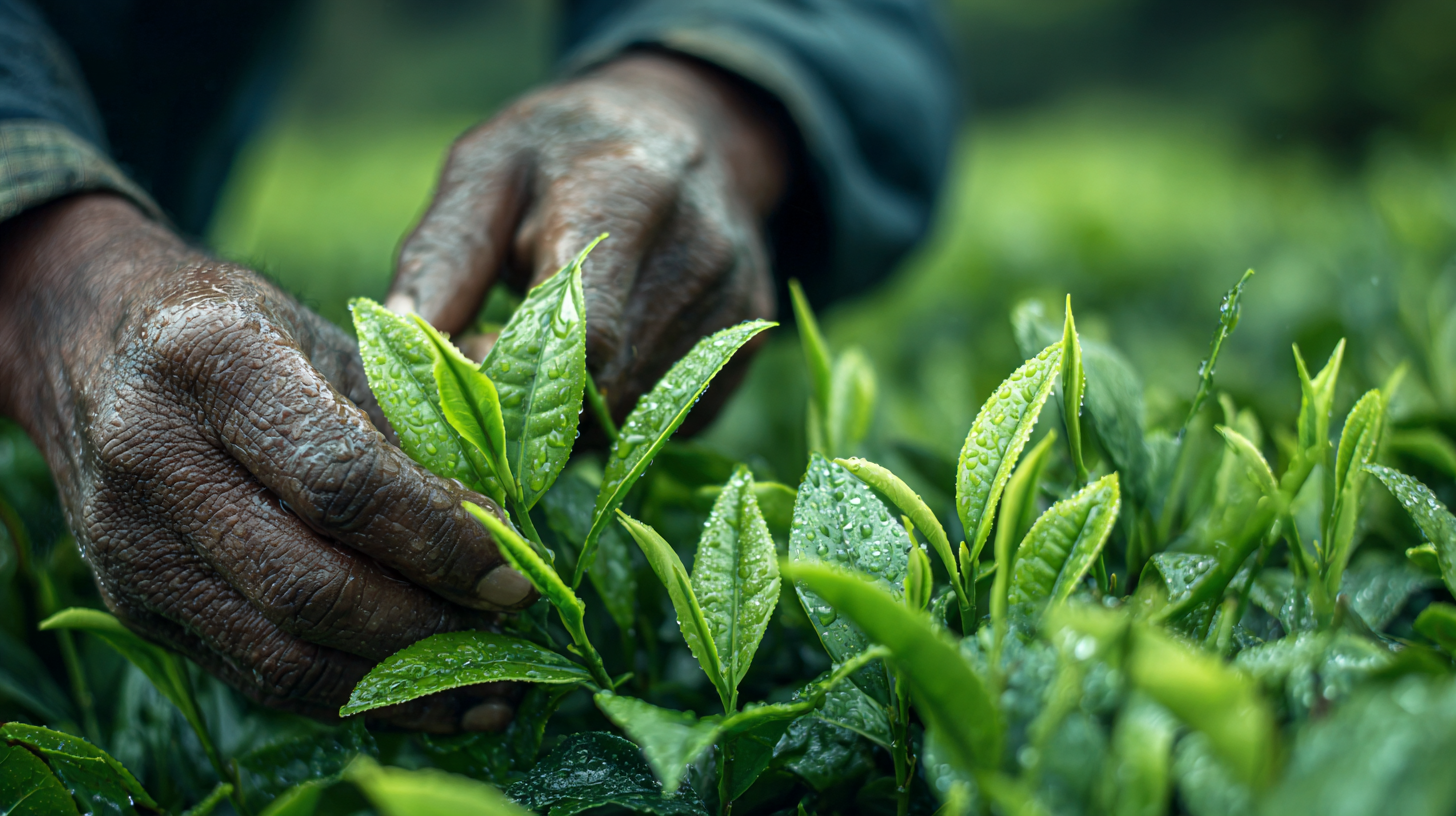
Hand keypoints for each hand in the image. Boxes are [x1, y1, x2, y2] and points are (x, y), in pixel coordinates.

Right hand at [0, 194, 532, 730]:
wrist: (91, 342)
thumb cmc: (240, 330)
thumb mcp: (327, 337)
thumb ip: (411, 421)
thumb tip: (507, 527)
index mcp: (212, 361)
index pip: (340, 479)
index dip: (439, 536)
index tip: (514, 565)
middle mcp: (153, 456)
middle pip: (309, 583)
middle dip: (429, 621)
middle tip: (512, 624)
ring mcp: (130, 543)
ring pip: (281, 652)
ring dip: (400, 683)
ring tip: (490, 681)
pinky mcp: (131, 605)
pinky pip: (257, 675)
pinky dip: (351, 698)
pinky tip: (426, 697)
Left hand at [388, 51, 785, 417]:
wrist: (685, 129)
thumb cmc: (563, 152)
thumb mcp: (487, 169)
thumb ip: (443, 254)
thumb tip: (396, 344)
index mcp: (628, 193)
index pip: (584, 331)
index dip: (513, 376)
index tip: (467, 362)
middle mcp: (699, 251)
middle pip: (607, 386)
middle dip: (533, 400)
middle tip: (494, 360)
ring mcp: (733, 303)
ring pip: (636, 411)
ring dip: (573, 411)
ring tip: (542, 350)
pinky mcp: (747, 343)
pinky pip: (667, 415)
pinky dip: (619, 409)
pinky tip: (597, 357)